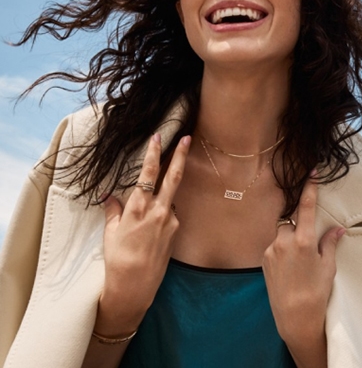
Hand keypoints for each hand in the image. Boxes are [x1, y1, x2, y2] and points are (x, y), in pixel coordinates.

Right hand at [94, 133, 190, 336]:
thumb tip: (109, 196)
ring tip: (149, 212)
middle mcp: (159, 211)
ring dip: (165, 194)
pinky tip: (152, 228)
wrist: (134, 287)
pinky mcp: (176, 231)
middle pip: (173, 177)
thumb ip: (113, 210)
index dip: (154, 153)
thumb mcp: (111, 233)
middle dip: (180, 155)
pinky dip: (163, 212)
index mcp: (138, 208)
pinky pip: (170, 214)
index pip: (148, 174)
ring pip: (170, 198)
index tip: (158, 137)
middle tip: (187, 138)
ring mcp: (171, 221)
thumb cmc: (117, 260)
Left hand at [262, 177, 344, 366]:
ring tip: (297, 263)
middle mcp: (284, 240)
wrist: (294, 316)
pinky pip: (274, 246)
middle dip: (298, 228)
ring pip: (282, 234)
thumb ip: (329, 243)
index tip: (311, 172)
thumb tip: (337, 229)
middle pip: (291, 221)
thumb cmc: (316, 292)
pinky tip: (288, 269)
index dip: (309, 187)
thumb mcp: (328, 267)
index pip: (306, 207)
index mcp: (304, 240)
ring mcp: (271, 249)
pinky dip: (282, 251)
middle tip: (306, 248)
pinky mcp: (263, 258)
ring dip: (289, 241)